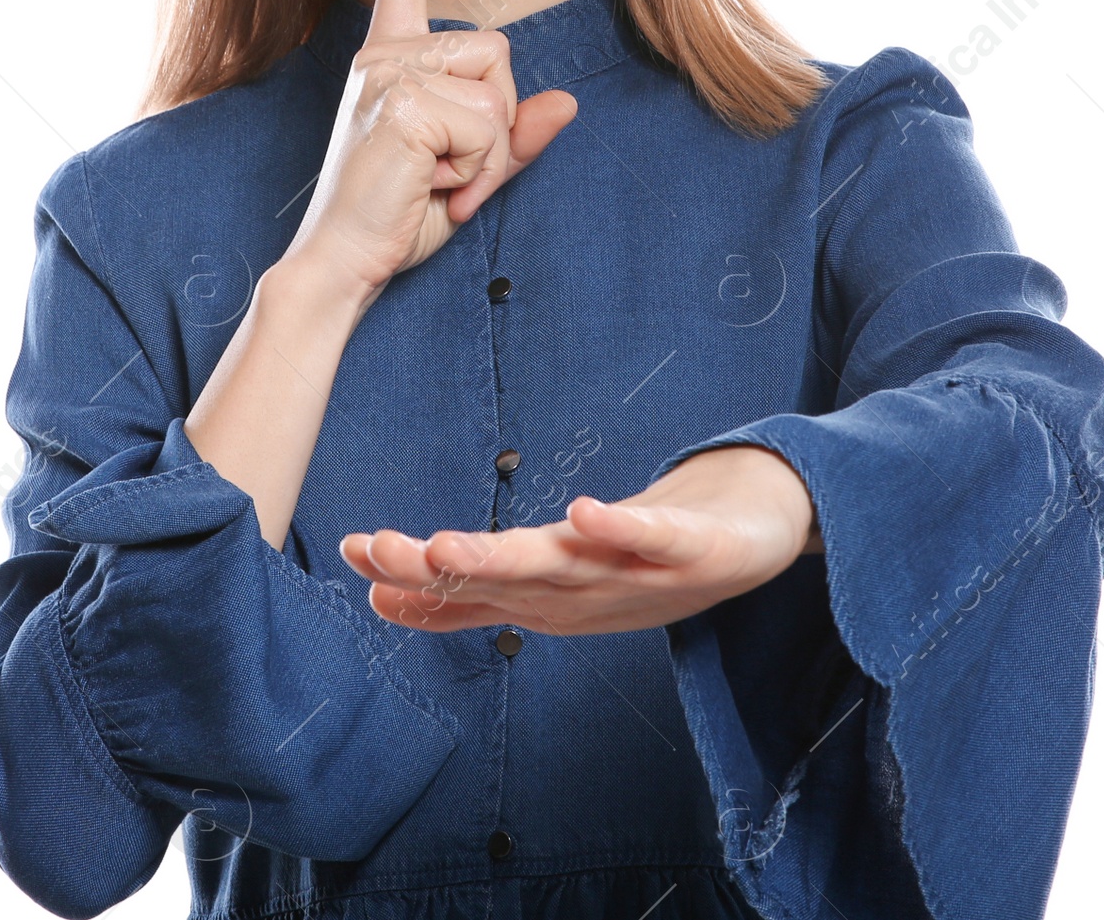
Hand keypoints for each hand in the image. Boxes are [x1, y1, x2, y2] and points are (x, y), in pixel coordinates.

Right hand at [284, 0, 577, 302]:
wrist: (344, 263)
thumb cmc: (398, 216)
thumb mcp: (471, 172)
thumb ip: (515, 138)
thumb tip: (568, 102)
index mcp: (391, 55)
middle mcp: (384, 52)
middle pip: (500, 53)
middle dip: (496, 125)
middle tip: (447, 173)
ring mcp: (388, 73)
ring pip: (498, 91)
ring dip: (486, 152)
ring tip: (435, 179)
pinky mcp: (399, 103)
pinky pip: (485, 126)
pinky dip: (474, 170)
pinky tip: (429, 185)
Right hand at [339, 444, 819, 635]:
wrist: (752, 541)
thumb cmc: (641, 560)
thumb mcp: (548, 573)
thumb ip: (472, 586)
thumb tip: (385, 591)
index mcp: (549, 593)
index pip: (471, 584)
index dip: (412, 575)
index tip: (351, 555)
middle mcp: (586, 591)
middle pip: (505, 580)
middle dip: (439, 570)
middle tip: (377, 553)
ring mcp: (639, 573)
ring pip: (562, 565)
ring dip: (505, 558)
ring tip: (448, 542)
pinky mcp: (696, 550)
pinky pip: (653, 540)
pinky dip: (618, 530)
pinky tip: (580, 510)